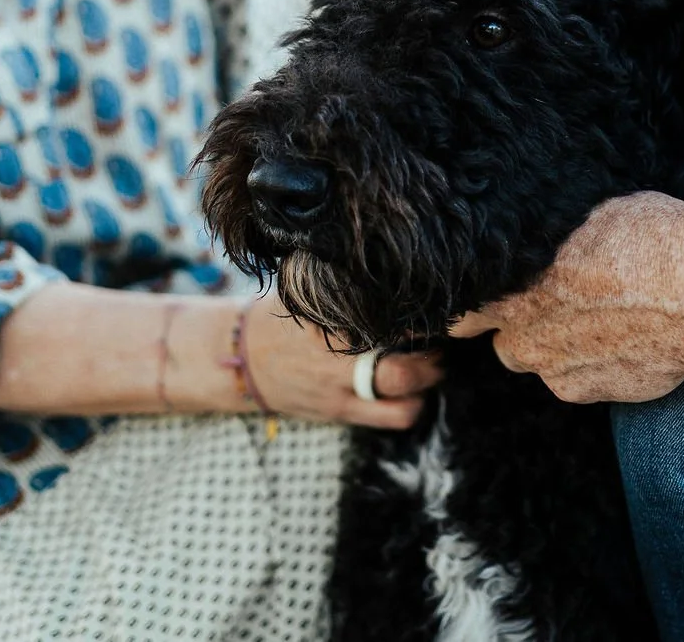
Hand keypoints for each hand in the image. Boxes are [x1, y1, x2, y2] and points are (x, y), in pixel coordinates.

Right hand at [242, 303, 442, 429]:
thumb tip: (388, 265)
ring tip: (432, 366)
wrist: (241, 361)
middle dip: (432, 359)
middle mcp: (337, 364)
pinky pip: (390, 418)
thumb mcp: (305, 293)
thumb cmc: (280, 319)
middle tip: (442, 343)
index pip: (387, 323)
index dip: (417, 319)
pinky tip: (413, 386)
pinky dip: (410, 404)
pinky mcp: (342, 413)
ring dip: (427, 385)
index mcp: (329, 326)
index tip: (434, 308)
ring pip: (403, 404)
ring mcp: (340, 394)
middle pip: (402, 372)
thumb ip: (343, 286)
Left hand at [448, 194, 683, 403]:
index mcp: (515, 288)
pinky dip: (597, 366)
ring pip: (544, 364)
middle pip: (504, 343)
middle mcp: (526, 336)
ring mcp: (559, 371)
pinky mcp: (594, 394)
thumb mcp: (591, 218)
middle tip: (561, 306)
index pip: (463, 314)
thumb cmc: (654, 240)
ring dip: (560, 349)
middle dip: (524, 329)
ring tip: (603, 322)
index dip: (474, 311)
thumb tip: (548, 241)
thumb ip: (553, 244)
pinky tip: (629, 340)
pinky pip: (581, 380)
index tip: (486, 305)